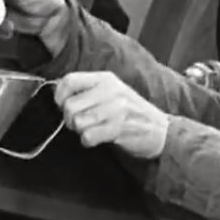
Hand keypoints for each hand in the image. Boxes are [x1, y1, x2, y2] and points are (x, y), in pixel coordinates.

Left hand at [55, 71, 169, 158]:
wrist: (160, 130)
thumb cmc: (132, 112)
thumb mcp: (112, 92)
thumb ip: (88, 90)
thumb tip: (59, 95)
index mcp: (105, 79)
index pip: (69, 80)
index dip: (59, 95)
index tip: (63, 106)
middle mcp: (110, 91)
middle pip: (70, 106)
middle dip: (70, 119)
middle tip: (81, 124)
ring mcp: (115, 109)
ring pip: (77, 122)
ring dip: (80, 131)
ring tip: (93, 130)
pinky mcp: (118, 128)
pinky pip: (88, 136)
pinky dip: (89, 141)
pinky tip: (98, 139)